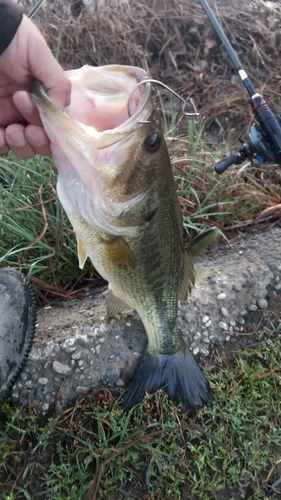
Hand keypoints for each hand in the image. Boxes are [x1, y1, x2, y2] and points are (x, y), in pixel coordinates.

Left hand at [0, 15, 70, 158]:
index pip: (56, 126)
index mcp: (44, 97)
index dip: (54, 134)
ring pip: (22, 146)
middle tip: (28, 129)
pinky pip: (0, 143)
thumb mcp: (39, 54)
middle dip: (38, 141)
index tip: (46, 128)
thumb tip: (63, 113)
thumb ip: (57, 83)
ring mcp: (9, 116)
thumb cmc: (12, 39)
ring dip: (21, 145)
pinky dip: (1, 144)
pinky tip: (0, 134)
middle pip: (41, 142)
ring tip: (11, 130)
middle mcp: (28, 110)